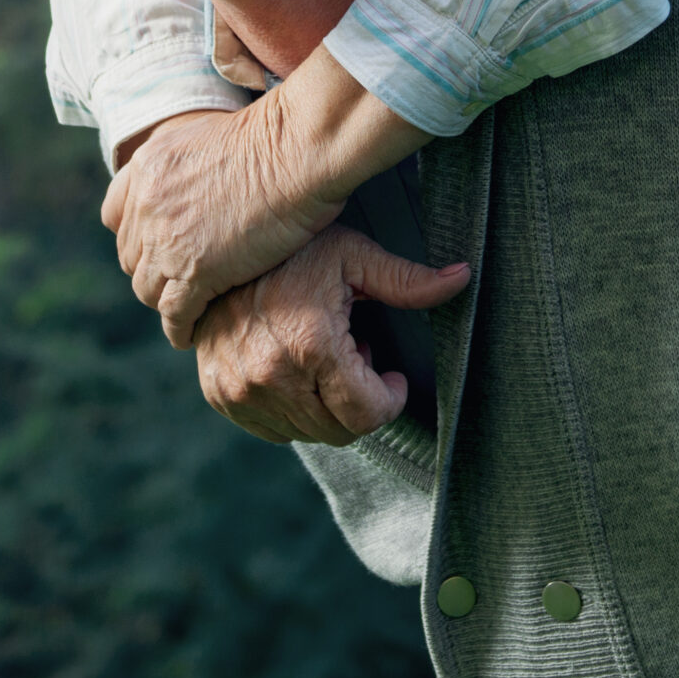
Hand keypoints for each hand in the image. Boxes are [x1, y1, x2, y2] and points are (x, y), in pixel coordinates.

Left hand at [105, 49, 433, 346]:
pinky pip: (174, 313)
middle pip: (131, 256)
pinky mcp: (193, 271)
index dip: (134, 234)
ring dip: (164, 301)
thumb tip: (196, 173)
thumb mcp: (207, 130)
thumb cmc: (274, 135)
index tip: (152, 246)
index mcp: (146, 167)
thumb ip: (187, 157)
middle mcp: (146, 203)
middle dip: (150, 270)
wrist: (295, 148)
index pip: (116, 215)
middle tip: (174, 282)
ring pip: (147, 288)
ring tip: (184, 311)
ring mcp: (165, 239)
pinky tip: (190, 334)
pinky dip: (180, 328)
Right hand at [192, 224, 468, 445]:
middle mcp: (271, 374)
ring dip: (326, 403)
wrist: (215, 245)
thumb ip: (407, 280)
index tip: (391, 378)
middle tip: (356, 356)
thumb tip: (463, 278)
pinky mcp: (221, 394)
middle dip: (359, 401)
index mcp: (310, 344)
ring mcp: (240, 389)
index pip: (365, 414)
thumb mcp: (353, 256)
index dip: (389, 400)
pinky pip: (274, 427)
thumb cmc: (292, 248)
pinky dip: (293, 407)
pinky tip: (294, 365)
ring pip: (307, 432)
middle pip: (338, 431)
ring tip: (324, 356)